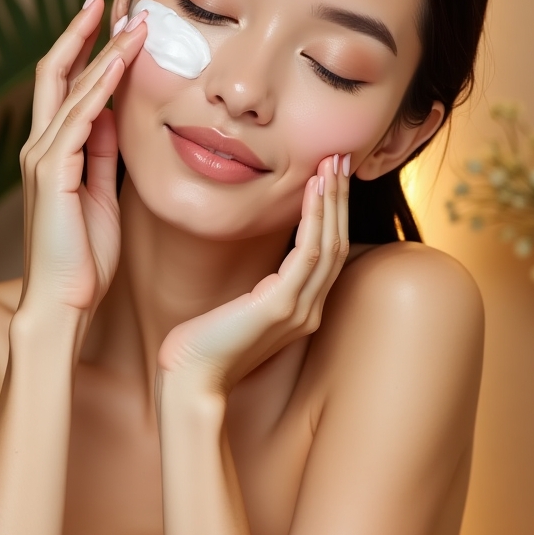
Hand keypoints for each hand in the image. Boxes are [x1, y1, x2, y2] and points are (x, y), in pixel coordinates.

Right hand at [18, 0, 147, 317]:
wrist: (64, 302)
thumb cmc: (84, 257)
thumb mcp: (100, 194)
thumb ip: (101, 155)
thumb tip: (112, 117)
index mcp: (53, 153)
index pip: (66, 87)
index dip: (86, 51)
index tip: (110, 20)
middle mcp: (40, 147)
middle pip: (56, 73)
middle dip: (81, 32)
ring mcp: (41, 159)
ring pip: (70, 89)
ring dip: (103, 53)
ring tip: (133, 23)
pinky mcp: (51, 174)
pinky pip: (76, 120)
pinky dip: (97, 90)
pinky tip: (118, 65)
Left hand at [157, 153, 350, 395]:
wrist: (190, 378)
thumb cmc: (206, 344)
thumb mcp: (242, 309)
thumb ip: (262, 290)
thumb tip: (264, 270)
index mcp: (303, 309)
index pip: (328, 252)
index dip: (335, 212)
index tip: (332, 176)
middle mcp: (309, 309)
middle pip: (337, 242)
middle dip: (341, 197)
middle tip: (343, 156)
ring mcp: (299, 309)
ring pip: (329, 244)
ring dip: (333, 200)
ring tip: (333, 164)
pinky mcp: (280, 306)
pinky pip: (307, 254)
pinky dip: (315, 218)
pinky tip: (314, 191)